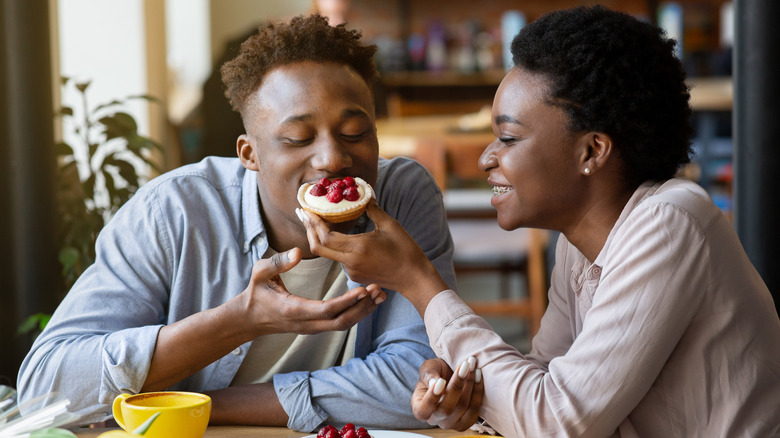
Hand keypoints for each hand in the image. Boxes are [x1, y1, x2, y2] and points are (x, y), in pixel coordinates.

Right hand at [236, 247, 384, 336]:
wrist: (248, 319)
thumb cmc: (255, 293)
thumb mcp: (260, 273)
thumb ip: (278, 262)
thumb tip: (298, 252)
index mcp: (294, 310)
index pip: (327, 310)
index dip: (347, 301)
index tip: (363, 289)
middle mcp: (307, 323)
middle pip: (342, 321)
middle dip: (362, 307)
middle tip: (378, 290)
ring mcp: (312, 327)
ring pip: (343, 324)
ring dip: (363, 311)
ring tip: (379, 295)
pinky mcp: (315, 326)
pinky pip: (339, 322)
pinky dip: (356, 313)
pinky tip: (368, 301)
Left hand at [296, 201, 447, 312]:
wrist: (414, 278)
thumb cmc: (405, 250)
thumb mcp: (390, 225)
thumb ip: (373, 208)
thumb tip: (363, 193)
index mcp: (357, 249)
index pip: (325, 237)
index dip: (313, 223)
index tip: (306, 209)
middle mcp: (350, 262)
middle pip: (318, 248)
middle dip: (308, 229)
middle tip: (302, 213)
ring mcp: (351, 271)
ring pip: (327, 253)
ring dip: (319, 237)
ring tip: (315, 220)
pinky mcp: (355, 275)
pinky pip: (338, 258)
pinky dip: (332, 245)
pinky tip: (334, 234)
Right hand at [411, 357, 482, 430]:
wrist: (449, 375)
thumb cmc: (435, 372)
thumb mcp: (427, 368)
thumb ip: (428, 374)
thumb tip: (434, 383)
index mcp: (420, 409)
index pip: (423, 410)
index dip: (432, 398)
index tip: (441, 380)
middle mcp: (435, 420)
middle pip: (446, 409)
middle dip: (457, 385)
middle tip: (464, 365)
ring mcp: (452, 423)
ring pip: (463, 407)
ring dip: (470, 384)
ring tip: (473, 365)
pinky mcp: (467, 421)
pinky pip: (475, 409)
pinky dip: (478, 391)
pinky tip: (478, 375)